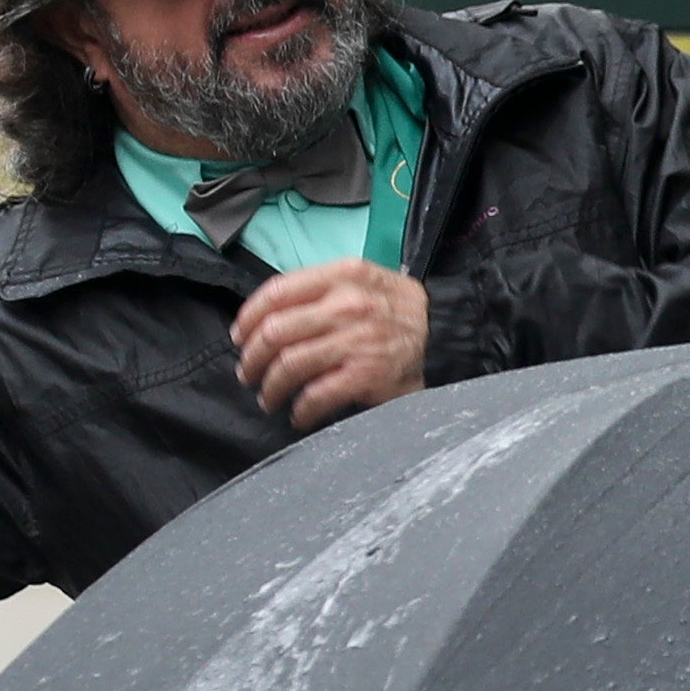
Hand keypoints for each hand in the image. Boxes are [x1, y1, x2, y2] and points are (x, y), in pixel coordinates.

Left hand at [230, 260, 428, 429]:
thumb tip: (268, 318)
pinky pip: (316, 395)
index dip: (249, 317)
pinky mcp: (367, 374)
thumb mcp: (364, 282)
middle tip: (248, 374)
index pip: (277, 292)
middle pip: (275, 332)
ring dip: (270, 388)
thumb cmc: (399, 312)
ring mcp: (357, 340)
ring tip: (269, 398)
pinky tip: (299, 415)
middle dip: (252, 359)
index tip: (240, 337)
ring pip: (289, 365)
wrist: (449, 335)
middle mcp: (348, 304)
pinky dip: (300, 409)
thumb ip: (321, 290)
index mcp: (343, 275)